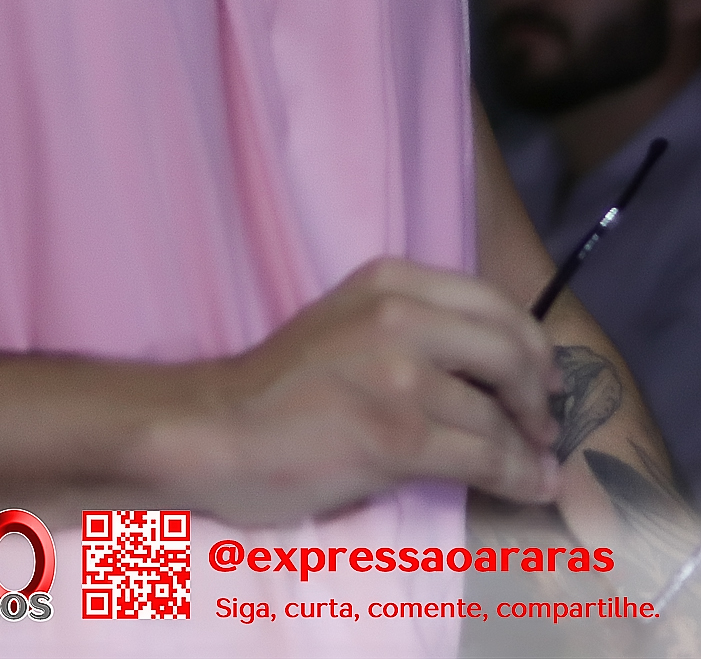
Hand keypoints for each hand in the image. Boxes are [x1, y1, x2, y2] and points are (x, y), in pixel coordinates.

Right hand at [135, 257, 562, 525]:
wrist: (221, 428)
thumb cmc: (283, 383)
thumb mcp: (350, 321)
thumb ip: (414, 326)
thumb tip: (498, 362)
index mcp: (389, 280)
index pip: (493, 302)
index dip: (532, 345)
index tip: (545, 379)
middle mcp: (400, 314)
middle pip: (510, 351)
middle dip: (539, 394)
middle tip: (544, 426)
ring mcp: (400, 374)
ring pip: (500, 413)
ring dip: (529, 448)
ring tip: (536, 466)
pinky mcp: (398, 434)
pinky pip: (486, 456)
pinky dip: (519, 476)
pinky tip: (530, 486)